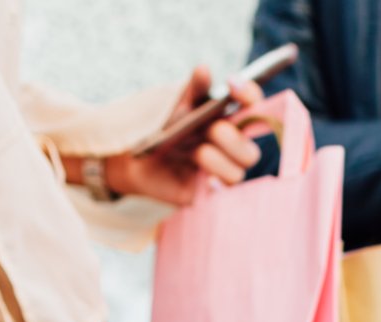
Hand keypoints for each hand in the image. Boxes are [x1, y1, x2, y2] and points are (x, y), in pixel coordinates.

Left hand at [86, 67, 265, 205]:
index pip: (252, 108)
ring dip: (219, 160)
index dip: (249, 95)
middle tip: (214, 129)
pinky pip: (222, 193)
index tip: (232, 84)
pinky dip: (216, 183)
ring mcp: (219, 171)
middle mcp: (228, 148)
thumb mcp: (173, 103)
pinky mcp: (206, 192)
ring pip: (238, 171)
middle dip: (234, 138)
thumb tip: (203, 70)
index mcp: (226, 120)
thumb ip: (190, 89)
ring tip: (197, 152)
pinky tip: (206, 178)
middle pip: (250, 148)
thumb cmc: (157, 125)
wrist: (128, 154)